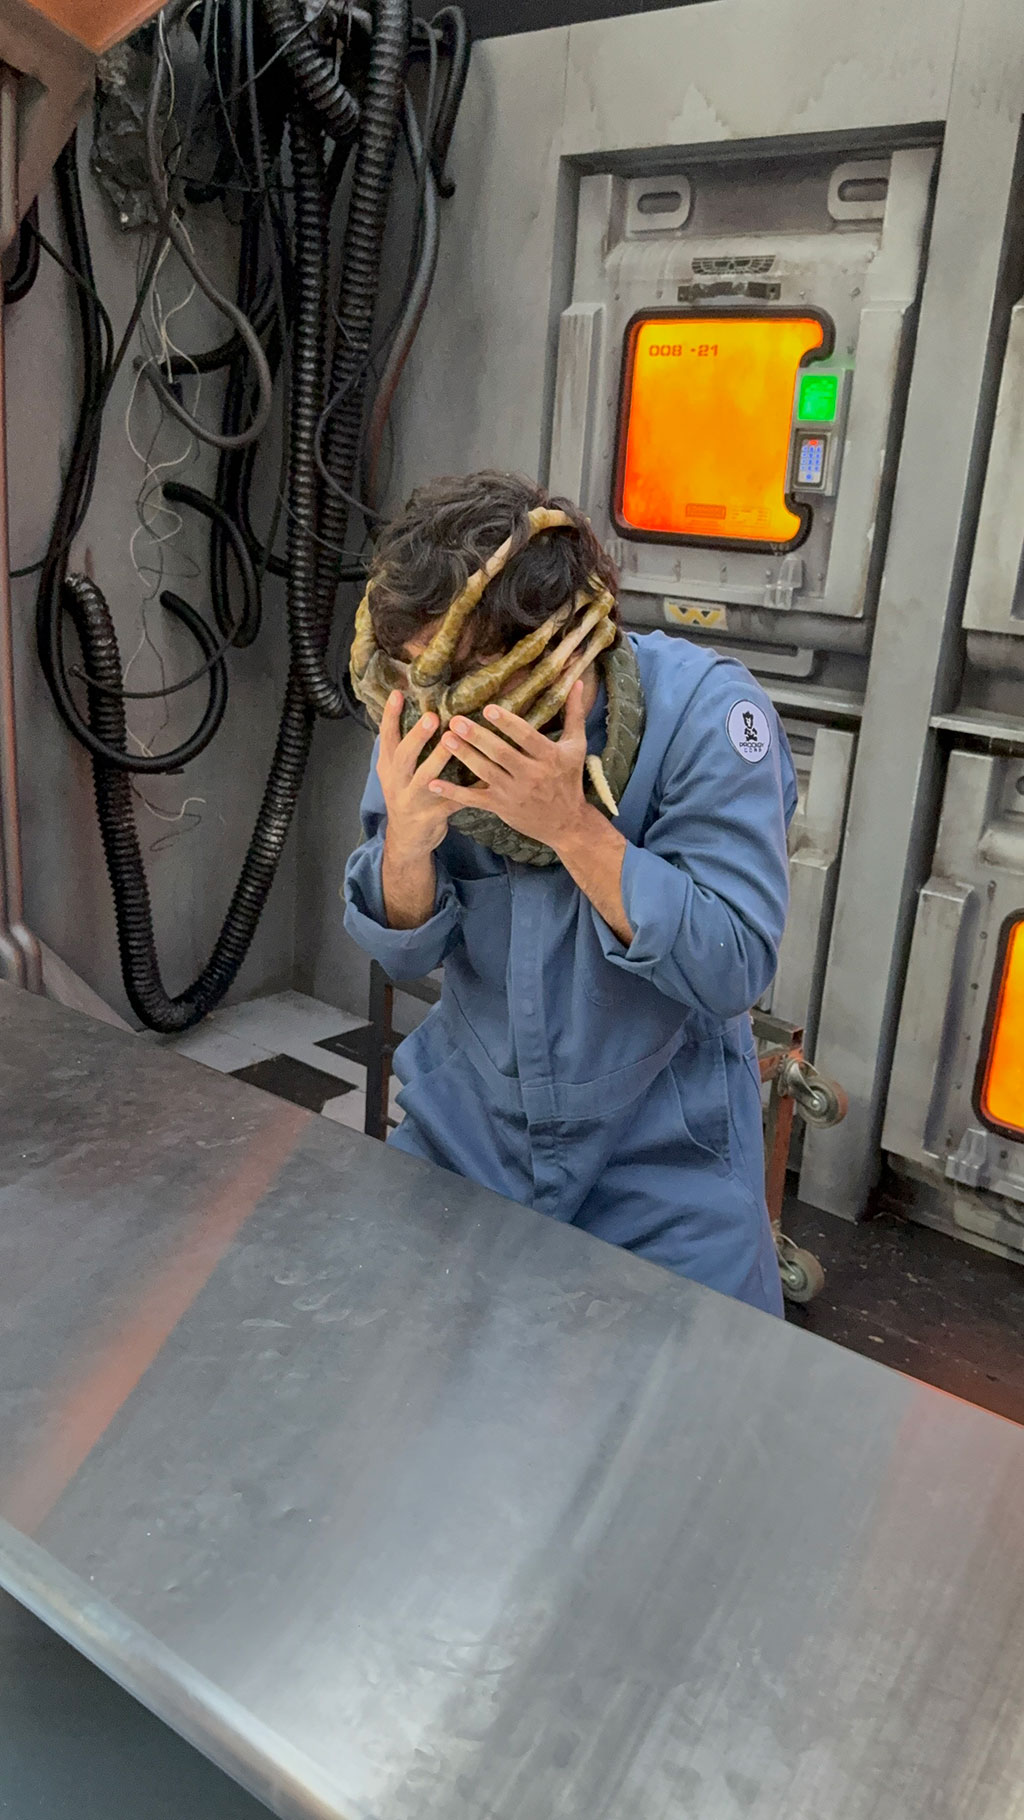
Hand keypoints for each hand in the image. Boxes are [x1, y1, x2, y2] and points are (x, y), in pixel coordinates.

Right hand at [377, 691, 452, 858]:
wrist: (406, 840)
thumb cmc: (407, 796)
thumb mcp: (396, 774)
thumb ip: (403, 749)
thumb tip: (420, 712)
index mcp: (388, 768)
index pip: (386, 739)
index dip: (390, 717)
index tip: (397, 694)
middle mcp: (397, 783)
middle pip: (403, 757)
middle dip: (417, 736)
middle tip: (432, 716)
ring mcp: (412, 801)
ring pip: (425, 779)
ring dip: (438, 759)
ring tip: (452, 741)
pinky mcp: (430, 817)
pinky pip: (451, 802)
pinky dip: (466, 791)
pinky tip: (483, 779)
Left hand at [429, 680, 589, 852]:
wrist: (566, 823)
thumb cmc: (570, 779)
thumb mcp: (577, 746)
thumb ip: (575, 713)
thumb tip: (578, 681)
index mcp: (550, 757)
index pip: (526, 737)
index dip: (508, 724)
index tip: (488, 709)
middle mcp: (532, 775)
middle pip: (501, 754)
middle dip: (477, 737)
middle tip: (455, 721)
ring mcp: (514, 793)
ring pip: (485, 772)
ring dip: (464, 755)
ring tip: (445, 738)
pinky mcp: (501, 807)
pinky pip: (474, 799)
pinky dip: (453, 793)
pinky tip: (434, 782)